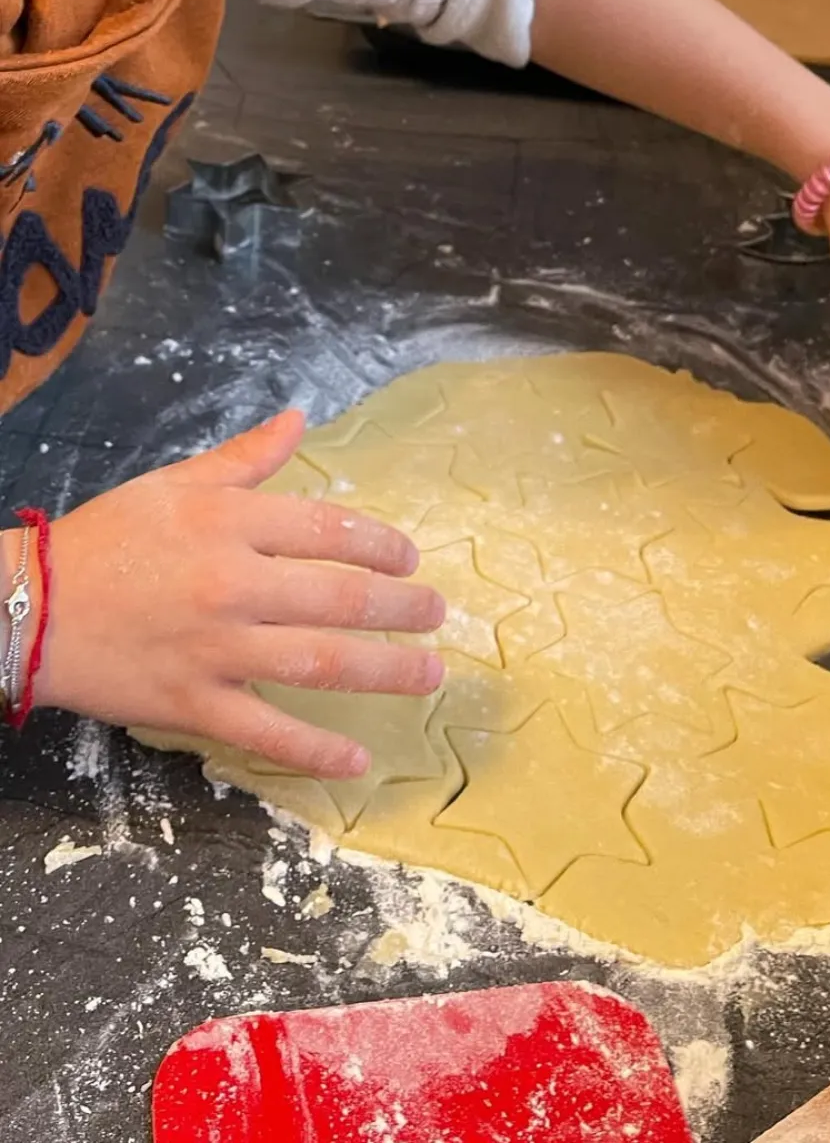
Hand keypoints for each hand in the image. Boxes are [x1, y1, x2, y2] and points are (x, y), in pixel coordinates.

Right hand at [31, 411, 445, 776]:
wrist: (26, 607)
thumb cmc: (105, 540)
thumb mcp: (173, 484)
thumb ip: (244, 458)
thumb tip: (299, 419)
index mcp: (228, 523)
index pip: (330, 530)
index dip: (383, 546)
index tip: (410, 560)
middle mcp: (231, 583)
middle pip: (339, 598)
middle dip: (402, 608)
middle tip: (436, 615)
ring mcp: (215, 648)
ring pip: (320, 663)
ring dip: (386, 671)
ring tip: (429, 673)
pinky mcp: (193, 703)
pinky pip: (265, 732)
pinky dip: (314, 750)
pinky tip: (357, 761)